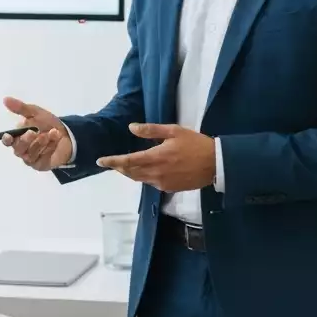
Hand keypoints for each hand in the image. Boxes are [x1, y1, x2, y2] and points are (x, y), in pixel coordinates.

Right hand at [1, 97, 73, 171]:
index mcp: (18, 137)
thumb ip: (21, 108)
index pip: (8, 141)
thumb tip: (5, 99)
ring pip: (30, 153)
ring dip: (40, 142)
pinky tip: (55, 139)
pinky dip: (48, 147)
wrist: (68, 134)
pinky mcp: (40, 165)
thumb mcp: (36, 113)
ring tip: (51, 133)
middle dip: (25, 140)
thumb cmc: (48, 124)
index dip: (7, 139)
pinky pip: (41, 158)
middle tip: (33, 132)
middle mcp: (22, 149)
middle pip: (18, 149)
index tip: (8, 136)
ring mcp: (31, 158)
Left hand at [96, 123, 215, 192]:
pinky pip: (151, 183)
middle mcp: (156, 173)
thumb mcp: (174, 131)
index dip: (112, 162)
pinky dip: (143, 177)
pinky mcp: (169, 188)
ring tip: (125, 166)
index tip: (100, 161)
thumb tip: (131, 128)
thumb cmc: (195, 144)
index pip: (127, 161)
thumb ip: (151, 130)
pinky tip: (145, 170)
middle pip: (130, 173)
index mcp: (155, 157)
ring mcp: (162, 183)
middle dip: (119, 168)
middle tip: (111, 162)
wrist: (216, 164)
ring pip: (139, 179)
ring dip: (130, 173)